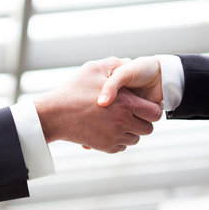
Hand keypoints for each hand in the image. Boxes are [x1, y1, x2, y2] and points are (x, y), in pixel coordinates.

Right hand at [34, 58, 162, 152]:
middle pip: (148, 129)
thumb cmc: (72, 91)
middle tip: (130, 113)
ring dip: (130, 131)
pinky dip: (117, 140)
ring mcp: (114, 137)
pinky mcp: (105, 147)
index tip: (142, 105)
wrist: (54, 114)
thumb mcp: (93, 69)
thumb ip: (114, 64)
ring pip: (135, 139)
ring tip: (116, 120)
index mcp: (126, 104)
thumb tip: (127, 62)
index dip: (151, 109)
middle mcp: (123, 123)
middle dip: (142, 121)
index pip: (155, 113)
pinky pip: (121, 147)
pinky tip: (106, 129)